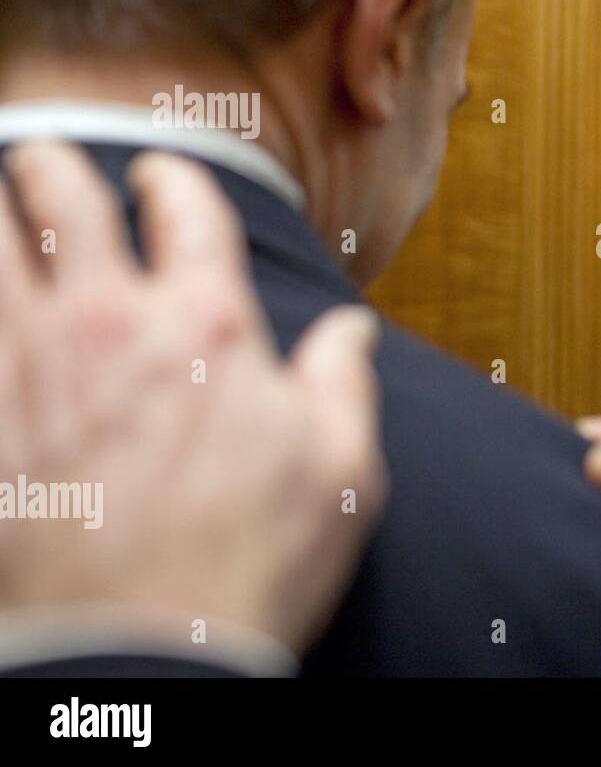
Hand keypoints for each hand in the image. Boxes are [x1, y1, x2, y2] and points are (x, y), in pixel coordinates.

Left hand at [0, 142, 386, 656]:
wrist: (143, 653)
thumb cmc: (253, 561)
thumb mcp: (341, 470)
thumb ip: (344, 383)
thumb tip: (350, 333)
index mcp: (209, 323)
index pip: (185, 209)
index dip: (173, 179)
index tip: (164, 178)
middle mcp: (111, 323)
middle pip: (62, 200)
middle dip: (53, 167)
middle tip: (49, 163)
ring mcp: (33, 366)